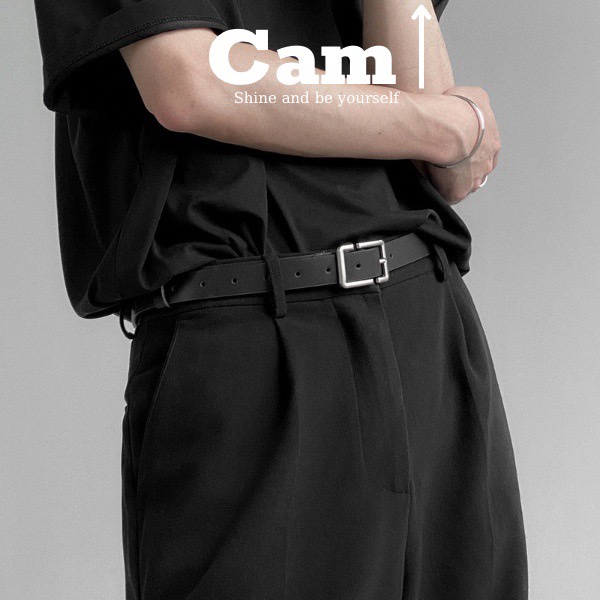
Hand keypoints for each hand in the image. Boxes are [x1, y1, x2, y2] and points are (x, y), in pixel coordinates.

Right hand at [418, 86, 500, 204]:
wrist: (446, 128)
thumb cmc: (456, 110)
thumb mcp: (475, 95)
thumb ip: (476, 102)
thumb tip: (472, 104)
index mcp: (492, 141)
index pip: (485, 150)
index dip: (472, 149)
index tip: (459, 147)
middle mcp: (487, 162)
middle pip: (477, 169)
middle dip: (465, 167)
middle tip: (446, 161)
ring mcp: (474, 179)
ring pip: (465, 184)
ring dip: (454, 180)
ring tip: (436, 172)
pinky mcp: (458, 191)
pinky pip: (450, 195)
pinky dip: (443, 191)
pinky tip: (432, 183)